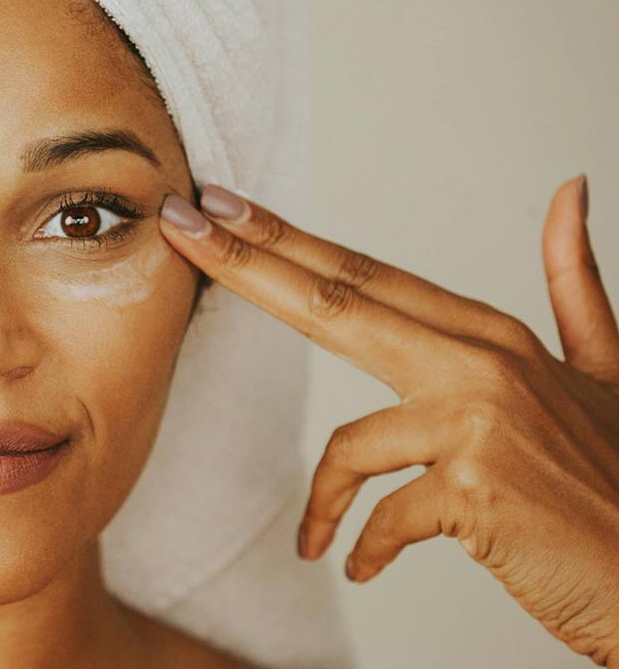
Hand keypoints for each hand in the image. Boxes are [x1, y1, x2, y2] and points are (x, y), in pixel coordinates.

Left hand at [157, 177, 618, 666]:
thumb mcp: (603, 370)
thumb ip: (573, 284)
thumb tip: (569, 190)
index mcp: (494, 336)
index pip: (366, 274)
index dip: (287, 238)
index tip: (220, 204)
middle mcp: (483, 366)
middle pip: (337, 302)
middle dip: (247, 263)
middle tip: (179, 225)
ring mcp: (480, 425)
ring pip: (350, 443)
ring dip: (323, 501)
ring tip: (320, 539)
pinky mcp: (477, 494)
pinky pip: (380, 518)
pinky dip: (360, 545)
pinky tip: (356, 565)